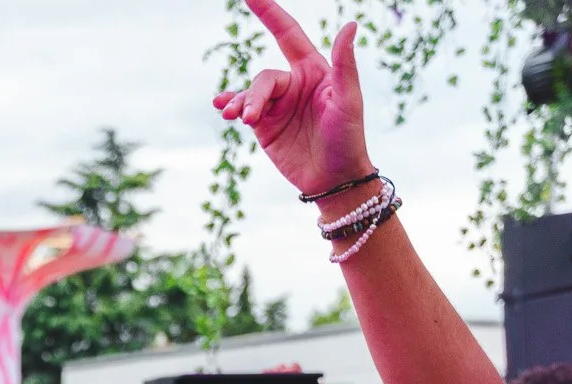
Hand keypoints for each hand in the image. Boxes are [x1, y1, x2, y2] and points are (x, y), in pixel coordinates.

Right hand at [214, 0, 372, 200]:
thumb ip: (344, 64)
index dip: (269, 13)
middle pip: (264, 78)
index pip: (287, 34)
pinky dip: (230, 106)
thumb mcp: (348, 100)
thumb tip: (350, 24)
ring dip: (240, 104)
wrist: (334, 180)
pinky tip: (221, 108)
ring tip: (234, 118)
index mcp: (314, 70)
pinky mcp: (265, 127)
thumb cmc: (348, 138)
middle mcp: (293, 84)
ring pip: (250, 94)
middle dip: (255, 95)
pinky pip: (242, 109)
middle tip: (250, 118)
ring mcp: (277, 105)